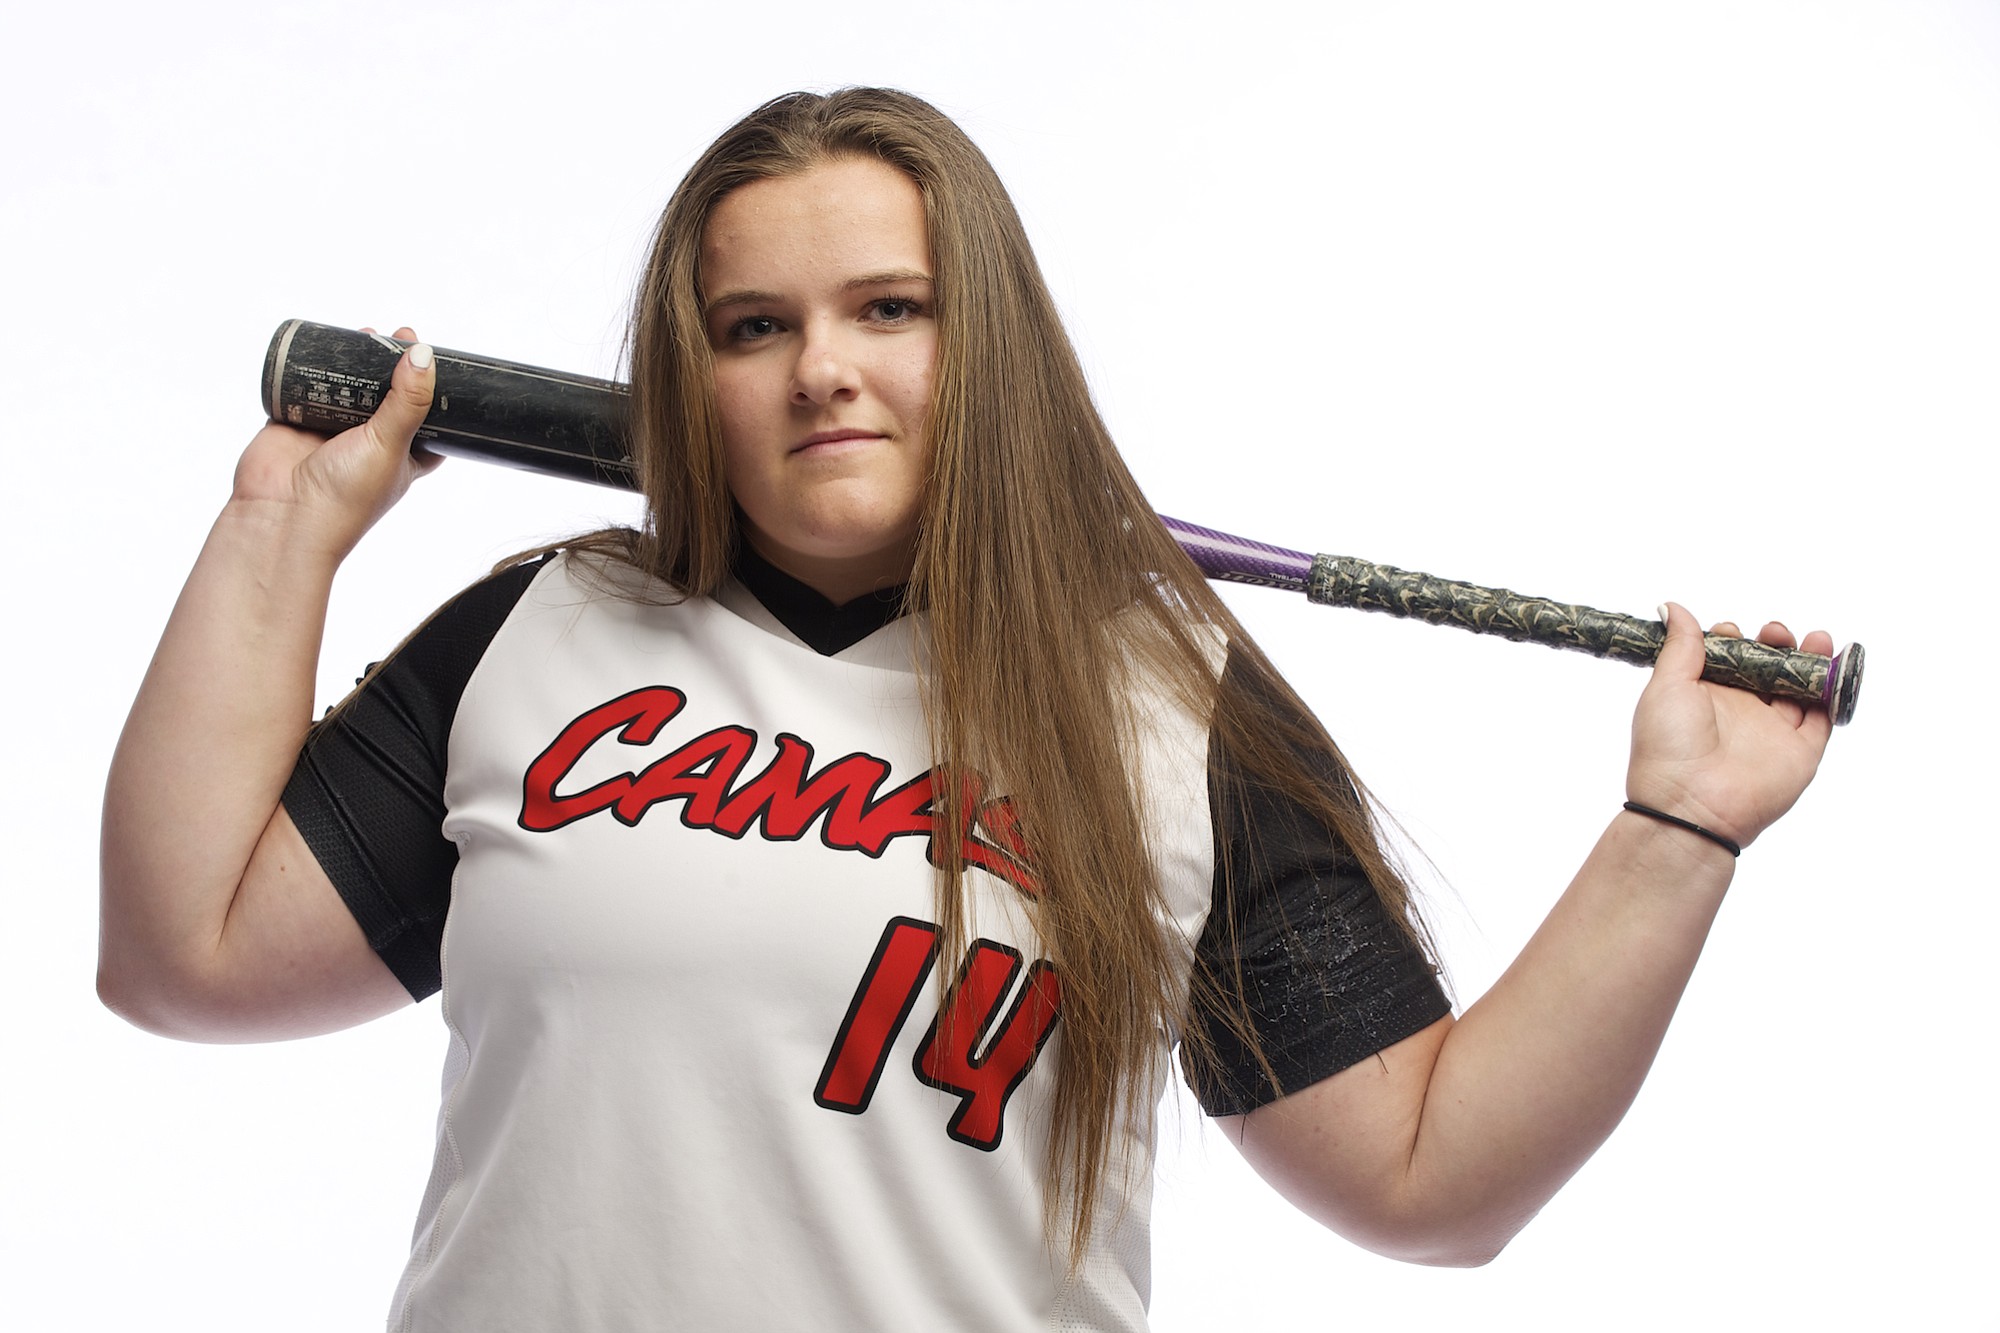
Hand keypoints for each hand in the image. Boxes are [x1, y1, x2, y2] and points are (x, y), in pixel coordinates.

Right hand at [229, 326, 439, 559]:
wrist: (281, 518)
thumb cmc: (345, 497)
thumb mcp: (390, 445)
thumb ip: (408, 400)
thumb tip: (423, 354)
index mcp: (402, 458)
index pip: (427, 421)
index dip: (432, 391)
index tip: (433, 358)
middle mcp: (368, 444)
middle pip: (386, 397)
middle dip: (391, 368)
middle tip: (399, 335)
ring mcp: (331, 432)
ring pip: (347, 388)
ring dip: (355, 363)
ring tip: (366, 333)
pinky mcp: (296, 421)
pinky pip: (305, 387)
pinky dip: (313, 367)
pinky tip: (324, 344)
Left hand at [1625, 603, 1834, 849]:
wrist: (1691, 805)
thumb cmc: (1668, 746)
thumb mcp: (1667, 686)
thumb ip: (1681, 646)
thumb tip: (1672, 607)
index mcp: (1705, 696)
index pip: (1729, 658)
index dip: (1733, 639)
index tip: (1730, 631)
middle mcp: (1740, 712)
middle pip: (1768, 668)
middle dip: (1776, 643)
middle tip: (1774, 632)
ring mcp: (1772, 731)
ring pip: (1799, 687)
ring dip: (1809, 659)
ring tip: (1814, 637)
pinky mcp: (1801, 751)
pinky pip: (1824, 716)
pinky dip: (1834, 690)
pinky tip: (1835, 663)